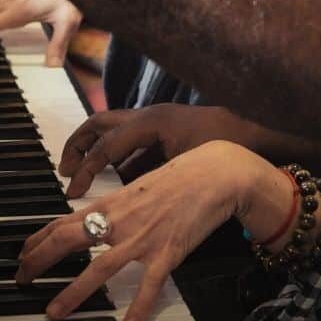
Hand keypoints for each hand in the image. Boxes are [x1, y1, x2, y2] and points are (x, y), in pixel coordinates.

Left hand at [18, 141, 285, 320]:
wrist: (215, 172)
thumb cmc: (180, 176)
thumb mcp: (141, 186)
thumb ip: (119, 205)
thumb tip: (100, 219)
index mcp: (114, 202)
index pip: (66, 219)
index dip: (40, 238)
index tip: (23, 253)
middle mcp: (122, 219)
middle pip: (70, 239)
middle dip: (41, 260)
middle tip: (21, 279)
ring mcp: (143, 237)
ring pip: (100, 268)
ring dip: (73, 291)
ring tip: (53, 312)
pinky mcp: (168, 251)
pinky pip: (150, 285)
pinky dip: (139, 306)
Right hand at [59, 104, 255, 198]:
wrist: (255, 131)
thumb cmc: (224, 145)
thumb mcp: (184, 167)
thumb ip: (153, 182)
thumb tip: (125, 203)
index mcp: (150, 121)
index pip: (105, 144)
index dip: (85, 168)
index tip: (71, 190)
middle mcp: (148, 117)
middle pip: (99, 124)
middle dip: (78, 146)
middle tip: (65, 170)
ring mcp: (156, 123)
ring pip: (114, 132)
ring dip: (97, 152)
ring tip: (83, 177)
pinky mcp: (165, 133)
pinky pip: (134, 144)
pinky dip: (120, 160)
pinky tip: (117, 183)